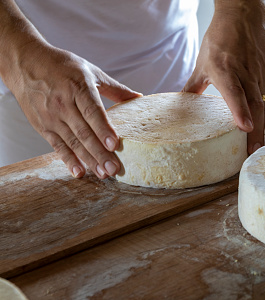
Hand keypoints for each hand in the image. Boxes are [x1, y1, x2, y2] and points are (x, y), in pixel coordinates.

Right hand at [4, 41, 140, 178]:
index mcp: (78, 87)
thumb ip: (115, 88)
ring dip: (88, 160)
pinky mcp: (42, 125)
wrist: (25, 62)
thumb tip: (139, 97)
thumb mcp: (90, 71)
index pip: (93, 112)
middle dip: (100, 153)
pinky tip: (79, 171)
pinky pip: (57, 146)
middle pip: (84, 132)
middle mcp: (63, 103)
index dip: (104, 129)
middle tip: (114, 169)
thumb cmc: (62, 66)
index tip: (115, 144)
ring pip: (72, 142)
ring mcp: (51, 116)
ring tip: (103, 174)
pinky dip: (68, 160)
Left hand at [183, 0, 264, 153]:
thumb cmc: (220, 39)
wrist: (243, 16)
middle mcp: (245, 72)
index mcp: (224, 68)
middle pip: (252, 104)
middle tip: (251, 152)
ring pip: (264, 104)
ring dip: (263, 127)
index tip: (244, 127)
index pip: (235, 92)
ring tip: (261, 148)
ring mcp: (260, 74)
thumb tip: (182, 106)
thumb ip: (194, 87)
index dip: (240, 110)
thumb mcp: (203, 62)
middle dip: (253, 130)